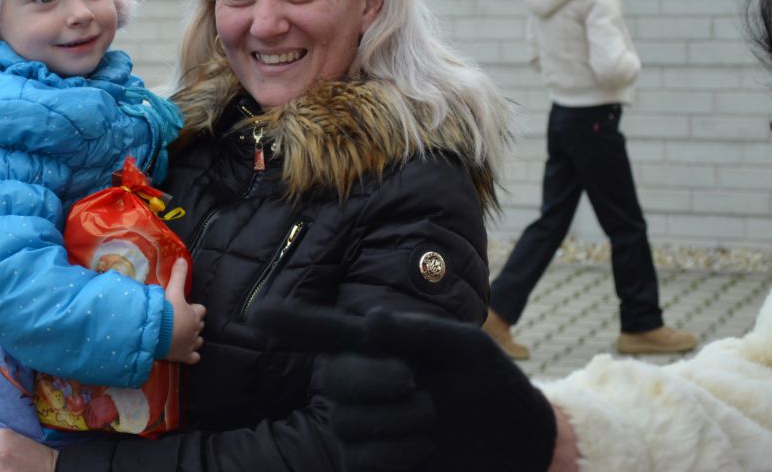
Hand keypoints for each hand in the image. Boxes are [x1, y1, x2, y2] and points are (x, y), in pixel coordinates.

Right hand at [163, 258, 205, 363]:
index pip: (201, 310)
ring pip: (199, 341)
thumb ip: (178, 275)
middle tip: (181, 322)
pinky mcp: (185, 356)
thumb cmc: (166, 311)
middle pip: (200, 325)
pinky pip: (194, 358)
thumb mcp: (172, 290)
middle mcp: (195, 329)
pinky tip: (185, 353)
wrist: (156, 334)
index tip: (186, 308)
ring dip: (193, 339)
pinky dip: (191, 356)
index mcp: (194, 314)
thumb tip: (182, 259)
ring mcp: (191, 344)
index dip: (194, 309)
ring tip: (183, 337)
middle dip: (193, 323)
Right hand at [254, 304, 556, 471]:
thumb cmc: (488, 382)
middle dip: (372, 379)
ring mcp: (357, 427)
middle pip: (332, 377)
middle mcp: (356, 384)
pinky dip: (396, 454)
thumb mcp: (465, 347)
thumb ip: (420, 332)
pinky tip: (423, 448)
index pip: (322, 331)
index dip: (289, 323)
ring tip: (430, 418)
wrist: (515, 440)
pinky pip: (360, 460)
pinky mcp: (367, 465)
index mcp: (374, 345)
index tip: (256, 314)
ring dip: (398, 421)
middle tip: (413, 381)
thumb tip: (370, 321)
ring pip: (346, 422)